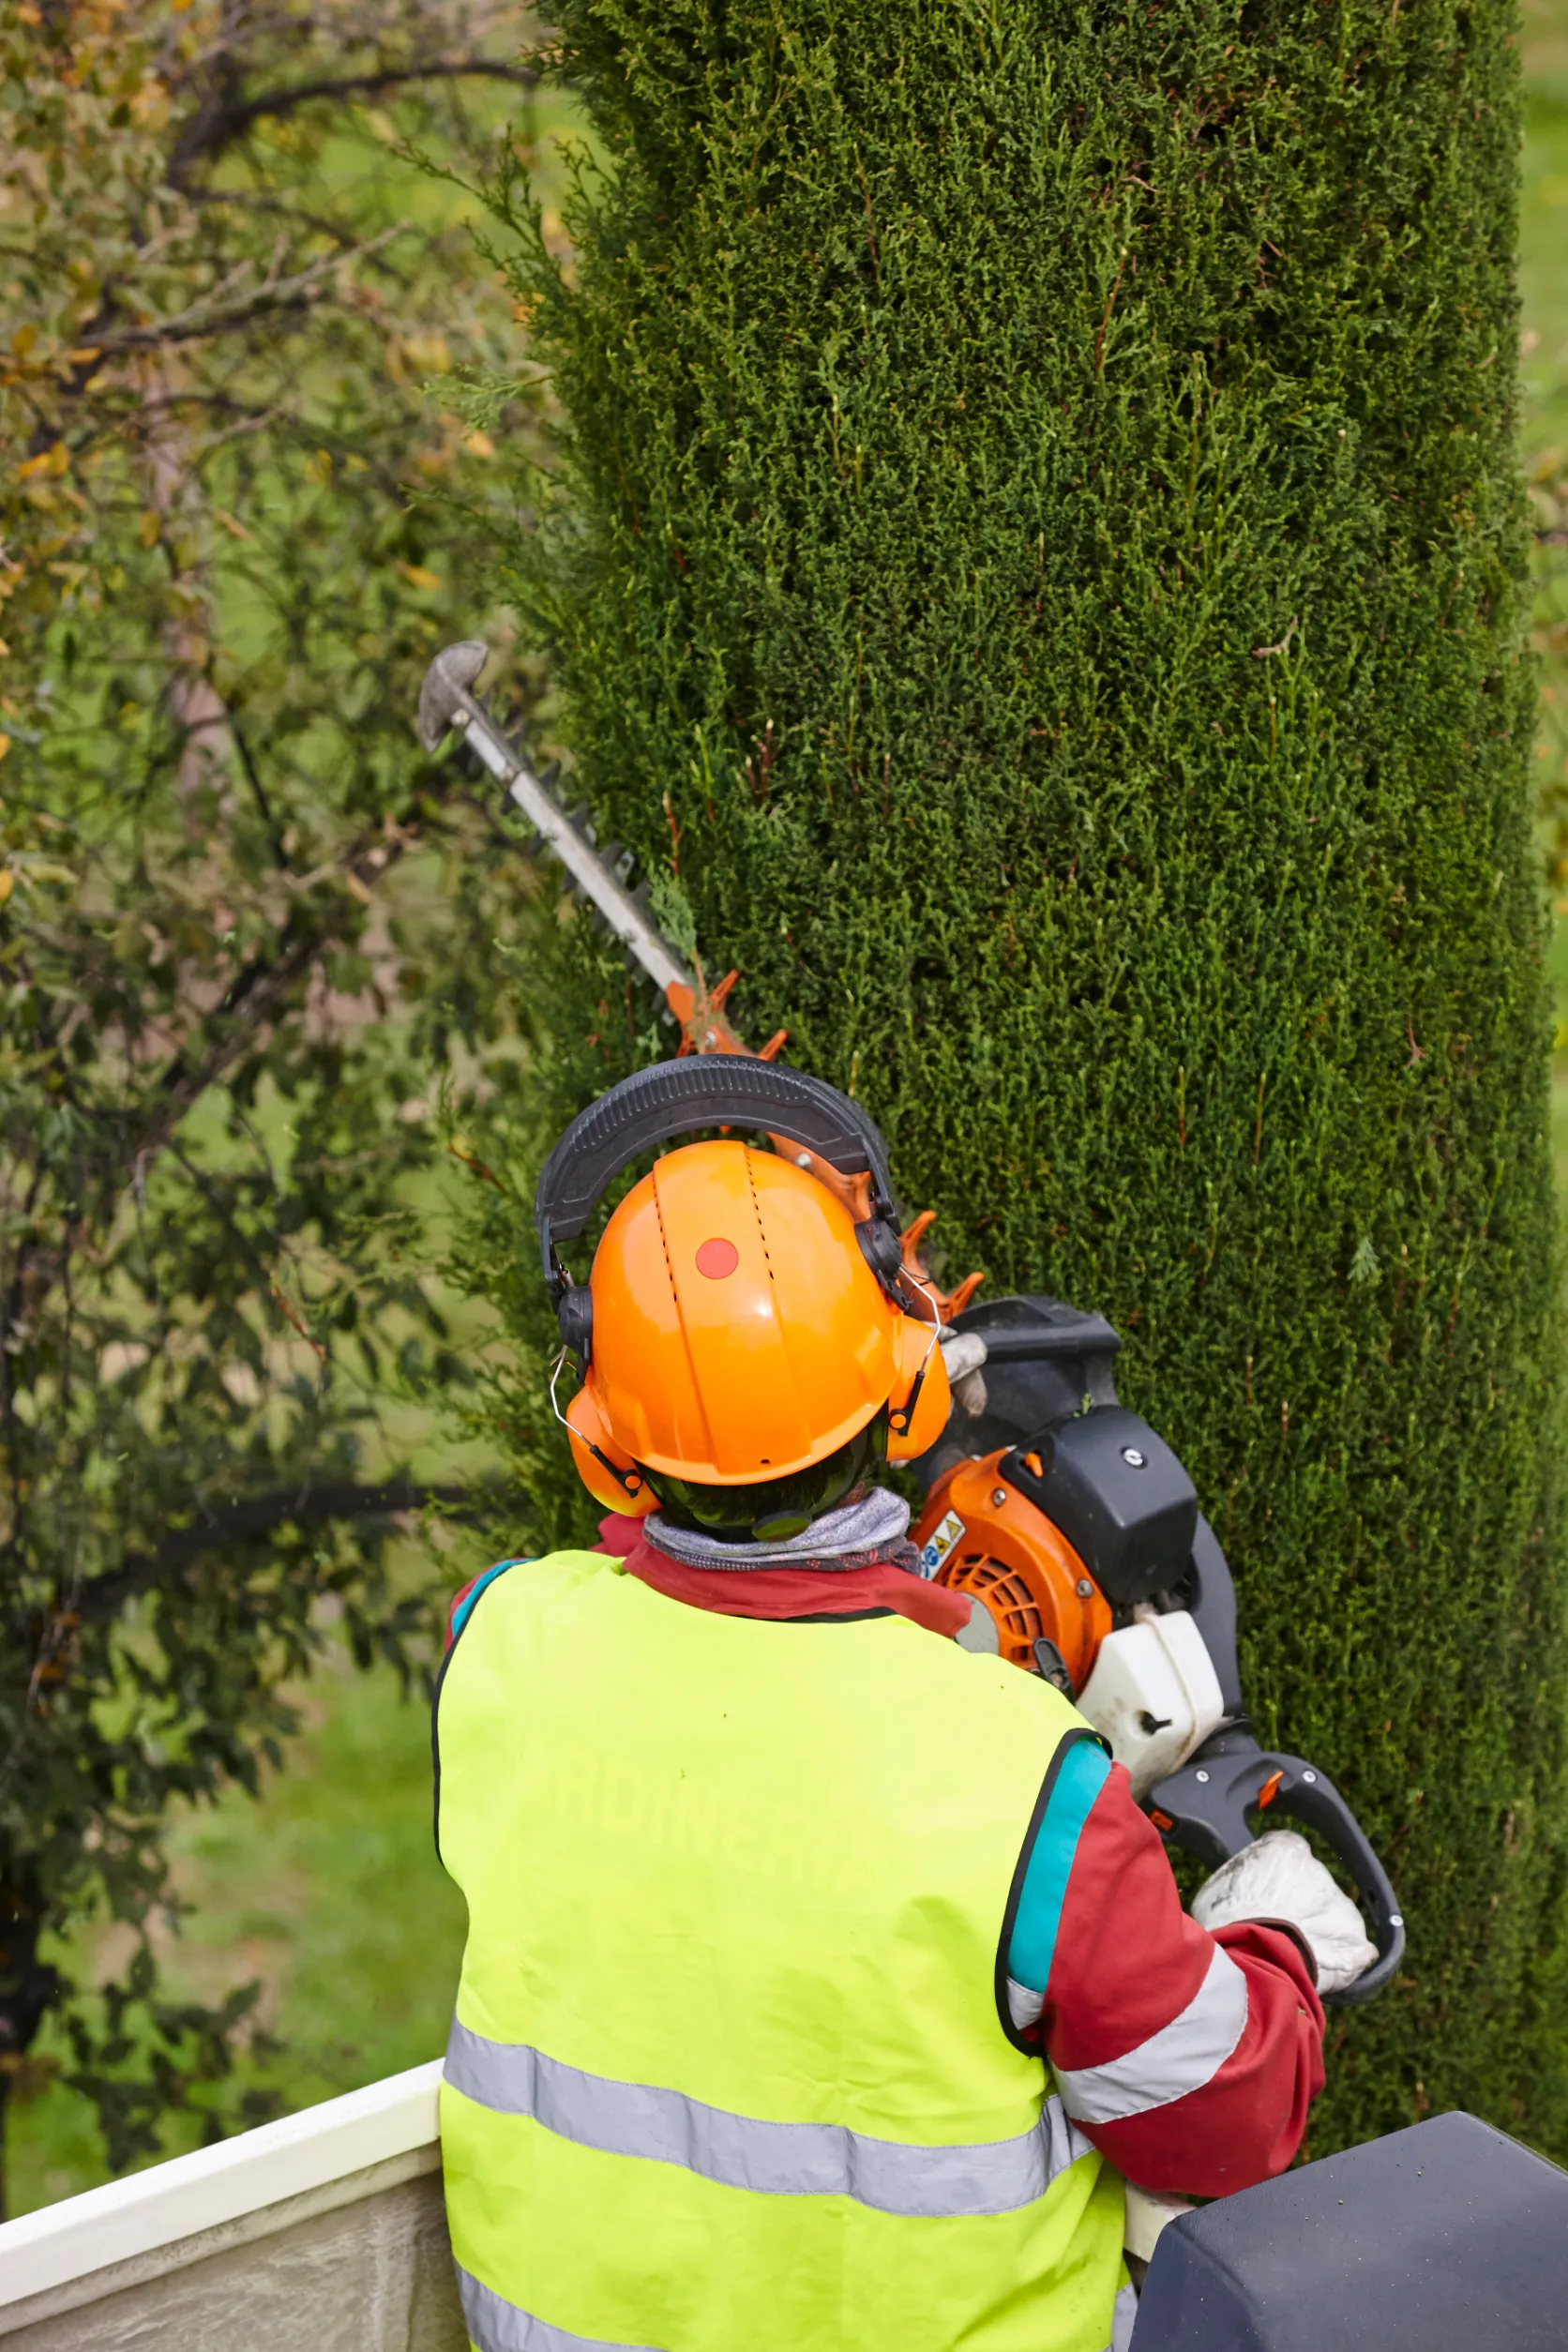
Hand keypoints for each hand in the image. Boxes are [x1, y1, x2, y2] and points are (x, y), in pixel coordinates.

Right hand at [1191, 1829, 1377, 1994]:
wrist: (1256, 1959)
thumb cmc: (1229, 1922)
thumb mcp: (1218, 1890)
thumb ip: (1241, 1883)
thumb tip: (1241, 1889)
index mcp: (1285, 1849)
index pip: (1286, 1852)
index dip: (1275, 1876)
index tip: (1264, 1895)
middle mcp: (1317, 1868)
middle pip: (1310, 1884)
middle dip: (1297, 1904)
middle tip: (1275, 1929)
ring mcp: (1339, 1902)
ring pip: (1329, 1915)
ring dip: (1316, 1932)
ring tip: (1291, 1955)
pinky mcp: (1355, 1937)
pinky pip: (1351, 1948)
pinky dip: (1340, 1959)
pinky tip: (1319, 1971)